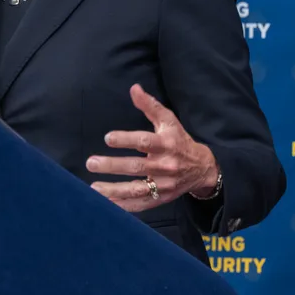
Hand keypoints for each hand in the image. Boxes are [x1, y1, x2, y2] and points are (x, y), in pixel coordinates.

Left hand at [86, 84, 219, 211]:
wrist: (203, 168)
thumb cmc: (180, 141)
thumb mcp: (168, 121)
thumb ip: (150, 106)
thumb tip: (134, 88)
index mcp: (166, 145)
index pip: (145, 142)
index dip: (126, 140)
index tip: (108, 138)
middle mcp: (165, 166)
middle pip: (136, 167)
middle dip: (112, 166)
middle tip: (91, 163)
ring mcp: (163, 185)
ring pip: (137, 189)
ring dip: (114, 190)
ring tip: (94, 188)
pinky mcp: (161, 198)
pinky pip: (140, 205)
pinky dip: (123, 206)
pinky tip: (106, 204)